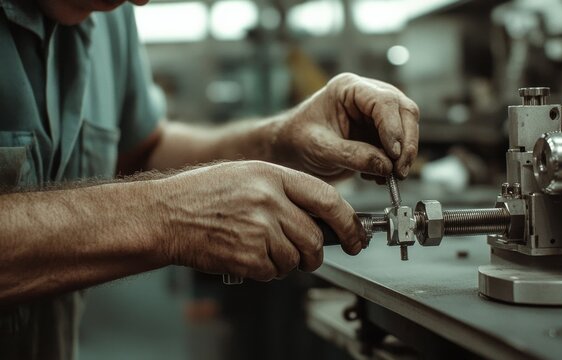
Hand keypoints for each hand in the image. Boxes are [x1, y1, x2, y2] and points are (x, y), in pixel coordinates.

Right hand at [155, 161, 364, 280]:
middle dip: (315, 252)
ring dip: (287, 262)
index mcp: (273, 176)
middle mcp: (269, 201)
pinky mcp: (247, 256)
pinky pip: (274, 272)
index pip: (328, 199)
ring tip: (262, 248)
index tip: (356, 235)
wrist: (165, 215)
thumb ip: (285, 190)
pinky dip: (266, 271)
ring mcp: (259, 229)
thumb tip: (320, 214)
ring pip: (296, 258)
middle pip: (314, 237)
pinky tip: (247, 255)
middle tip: (307, 254)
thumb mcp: (248, 174)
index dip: (348, 222)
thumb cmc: (203, 194)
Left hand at [273, 73, 419, 180]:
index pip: (384, 101)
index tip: (394, 155)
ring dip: (403, 156)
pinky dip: (395, 163)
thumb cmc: (298, 140)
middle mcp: (367, 95)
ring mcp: (376, 113)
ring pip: (408, 128)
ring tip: (388, 177)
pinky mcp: (380, 132)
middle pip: (404, 111)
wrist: (291, 150)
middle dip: (406, 143)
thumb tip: (386, 166)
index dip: (393, 128)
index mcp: (349, 88)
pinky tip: (378, 176)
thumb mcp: (320, 149)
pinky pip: (400, 145)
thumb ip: (352, 156)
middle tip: (400, 171)